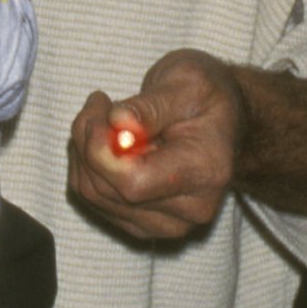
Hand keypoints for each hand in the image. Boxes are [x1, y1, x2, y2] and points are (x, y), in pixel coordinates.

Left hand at [68, 47, 247, 242]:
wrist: (222, 121)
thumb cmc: (206, 97)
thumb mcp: (187, 82)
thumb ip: (151, 105)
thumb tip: (117, 121)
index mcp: (205, 173)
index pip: (134, 183)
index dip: (101, 149)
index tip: (102, 106)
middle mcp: (189, 209)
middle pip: (108, 190)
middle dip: (88, 141)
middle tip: (98, 103)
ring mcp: (166, 224)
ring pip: (93, 195)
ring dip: (83, 152)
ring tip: (102, 117)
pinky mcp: (144, 225)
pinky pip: (94, 200)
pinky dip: (87, 167)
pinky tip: (104, 141)